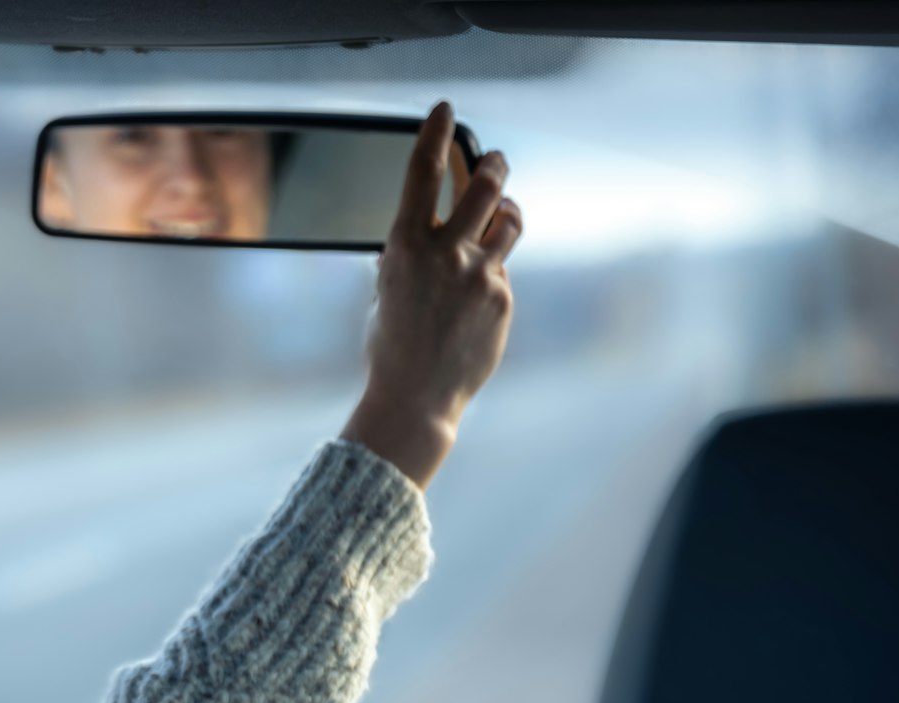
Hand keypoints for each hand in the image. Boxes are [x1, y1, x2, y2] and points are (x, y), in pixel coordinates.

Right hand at [344, 102, 521, 488]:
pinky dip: (491, 274)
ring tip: (498, 220)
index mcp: (405, 246)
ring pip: (509, 220)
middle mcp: (445, 253)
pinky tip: (473, 302)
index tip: (446, 109)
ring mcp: (479, 274)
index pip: (422, 172)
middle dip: (494, 164)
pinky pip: (503, 268)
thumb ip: (411, 253)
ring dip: (505, 213)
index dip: (436, 133)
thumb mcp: (388, 288)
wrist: (415, 396)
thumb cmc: (392, 344)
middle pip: (486, 184)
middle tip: (495, 161)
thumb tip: (433, 229)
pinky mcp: (502, 297)